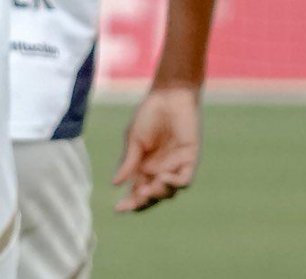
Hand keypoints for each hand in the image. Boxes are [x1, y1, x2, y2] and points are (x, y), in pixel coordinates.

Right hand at [112, 85, 201, 212]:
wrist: (169, 95)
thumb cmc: (149, 113)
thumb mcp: (133, 139)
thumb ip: (128, 161)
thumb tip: (115, 183)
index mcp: (144, 166)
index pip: (137, 190)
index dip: (129, 201)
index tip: (118, 209)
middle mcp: (160, 170)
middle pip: (152, 195)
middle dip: (142, 202)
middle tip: (134, 201)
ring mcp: (175, 166)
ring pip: (168, 192)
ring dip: (157, 194)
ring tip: (147, 189)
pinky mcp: (190, 159)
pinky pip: (185, 180)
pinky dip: (174, 183)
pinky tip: (164, 178)